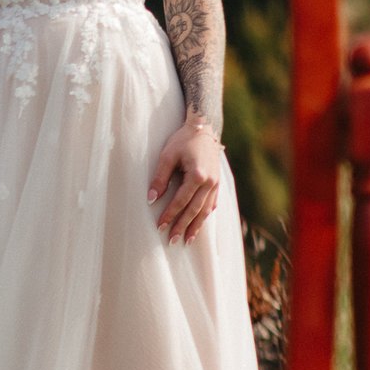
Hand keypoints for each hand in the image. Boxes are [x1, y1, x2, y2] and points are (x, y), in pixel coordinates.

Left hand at [148, 116, 226, 246]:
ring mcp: (215, 183)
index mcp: (197, 176)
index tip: (160, 227)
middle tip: (173, 241)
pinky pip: (212, 203)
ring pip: (205, 210)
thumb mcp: (167, 156)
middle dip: (183, 226)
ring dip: (196, 226)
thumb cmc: (183, 140)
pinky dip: (205, 215)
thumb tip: (151, 199)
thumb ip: (160, 178)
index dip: (170, 215)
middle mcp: (209, 182)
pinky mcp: (217, 182)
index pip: (181, 201)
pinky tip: (200, 223)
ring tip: (187, 240)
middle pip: (194, 210)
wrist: (204, 129)